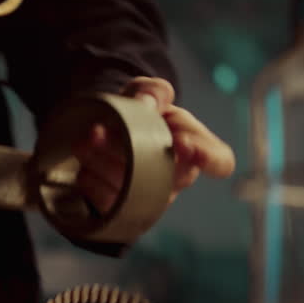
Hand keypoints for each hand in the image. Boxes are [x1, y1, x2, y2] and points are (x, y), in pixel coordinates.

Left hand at [72, 77, 235, 213]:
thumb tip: (148, 103)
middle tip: (102, 132)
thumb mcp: (146, 92)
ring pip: (133, 191)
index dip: (208, 157)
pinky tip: (84, 164)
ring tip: (88, 140)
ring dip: (104, 164)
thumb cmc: (140, 113)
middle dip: (132, 153)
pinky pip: (109, 204)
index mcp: (194, 147)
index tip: (183, 143)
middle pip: (165, 177)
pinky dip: (92, 181)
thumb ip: (151, 91)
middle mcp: (176, 178)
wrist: (108, 131)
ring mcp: (152, 198)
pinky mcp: (124, 211)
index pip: (219, 161)